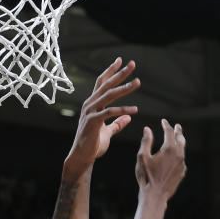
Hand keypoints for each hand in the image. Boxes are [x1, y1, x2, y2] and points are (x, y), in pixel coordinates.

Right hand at [65, 57, 139, 174]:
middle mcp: (90, 104)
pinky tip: (135, 110)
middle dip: (120, 73)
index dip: (111, 71)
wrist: (82, 157)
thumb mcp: (107, 132)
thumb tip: (128, 118)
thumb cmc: (93, 145)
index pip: (102, 83)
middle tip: (132, 64)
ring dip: (124, 88)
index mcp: (93, 104)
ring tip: (137, 82)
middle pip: (106, 84)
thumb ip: (117, 124)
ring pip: (109, 95)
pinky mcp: (93, 122)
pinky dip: (123, 110)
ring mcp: (90, 112)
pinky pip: (109, 113)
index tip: (120, 60)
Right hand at [135, 119, 186, 200]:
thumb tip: (147, 129)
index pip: (169, 132)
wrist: (155, 195)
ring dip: (179, 143)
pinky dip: (179, 155)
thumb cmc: (146, 176)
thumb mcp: (142, 157)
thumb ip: (146, 141)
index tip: (163, 121)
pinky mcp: (182, 172)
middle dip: (178, 131)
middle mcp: (179, 155)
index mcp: (169, 149)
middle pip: (180, 139)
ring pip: (183, 150)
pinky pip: (182, 160)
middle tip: (177, 126)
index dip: (166, 125)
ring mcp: (182, 164)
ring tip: (177, 139)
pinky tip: (175, 156)